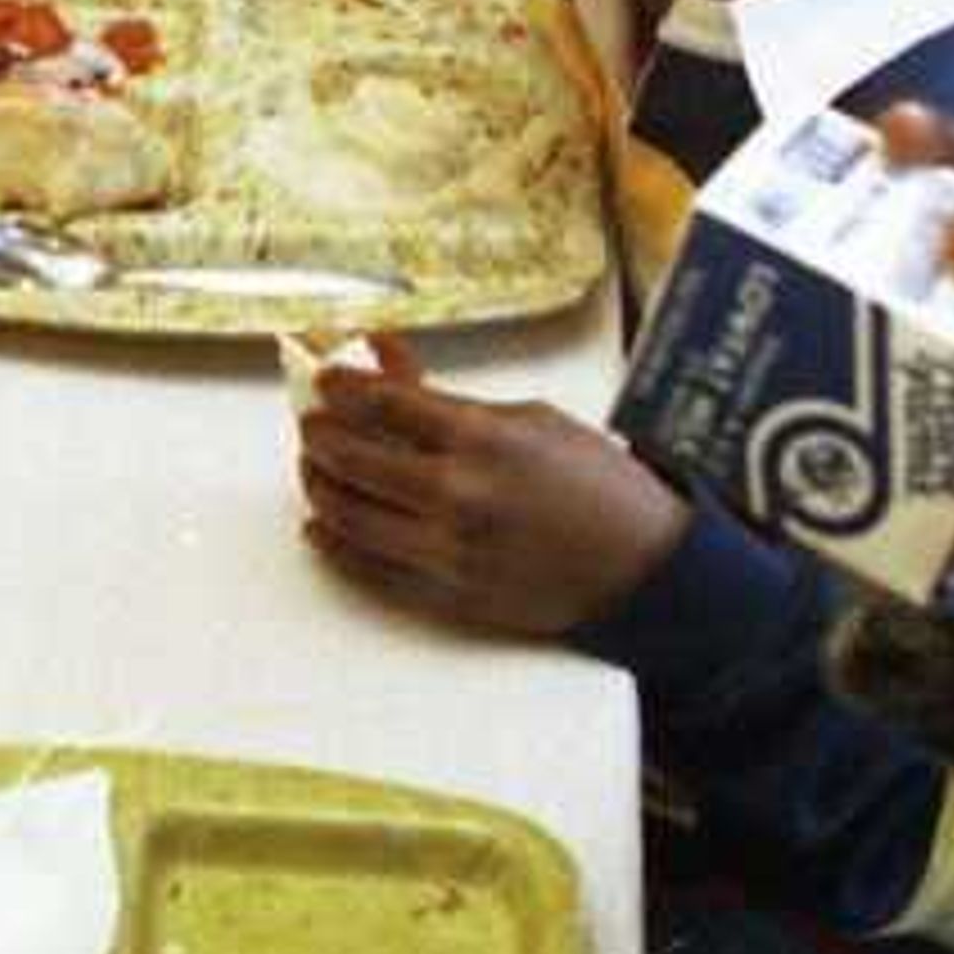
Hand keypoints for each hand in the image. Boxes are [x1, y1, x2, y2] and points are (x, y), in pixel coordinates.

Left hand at [302, 359, 690, 638]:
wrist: (642, 566)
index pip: (382, 403)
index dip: (342, 388)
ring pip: (349, 517)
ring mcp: (450, 550)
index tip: (326, 381)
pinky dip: (335, 547)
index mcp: (482, 438)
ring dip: (320, 488)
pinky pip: (369, 571)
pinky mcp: (449, 596)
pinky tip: (322, 528)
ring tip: (314, 470)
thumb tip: (388, 357)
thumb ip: (449, 395)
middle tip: (312, 424)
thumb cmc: (595, 486)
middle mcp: (458, 494)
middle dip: (320, 435)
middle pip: (353, 457)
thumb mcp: (531, 419)